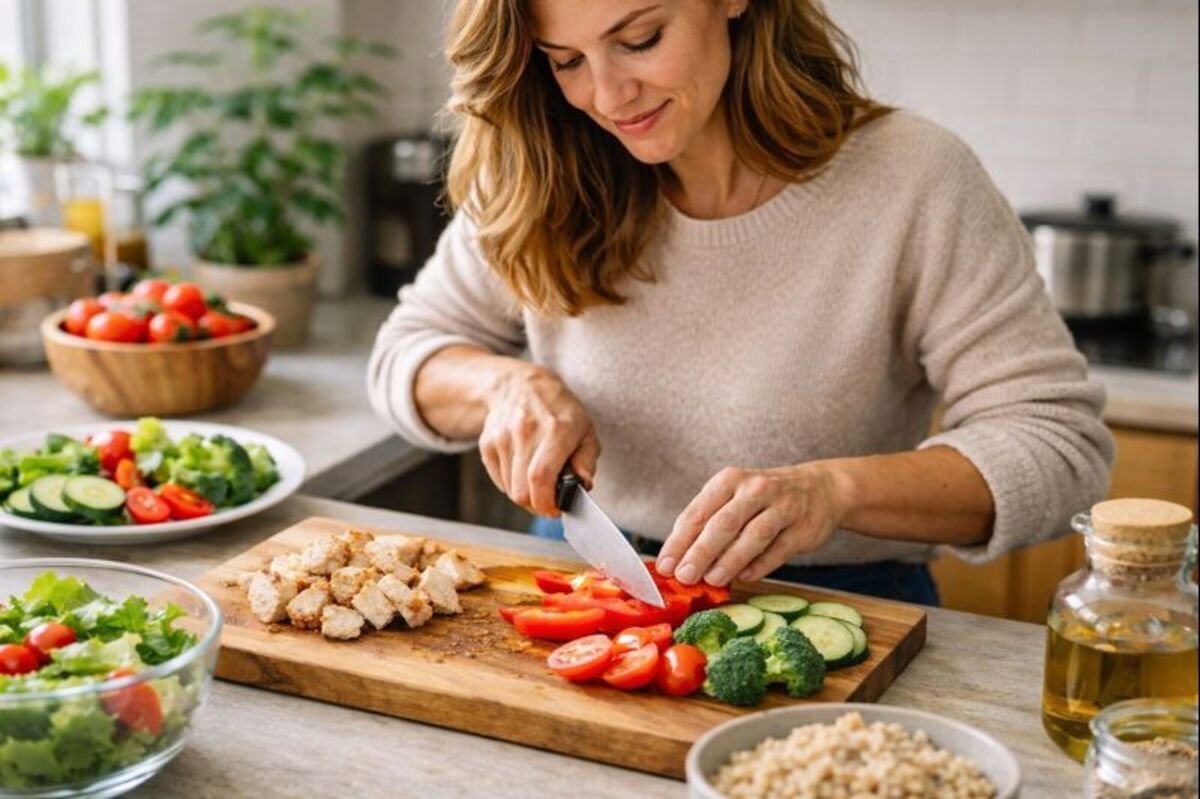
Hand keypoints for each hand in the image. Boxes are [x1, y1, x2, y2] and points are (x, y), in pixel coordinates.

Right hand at [479, 362, 599, 516]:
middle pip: (522, 491)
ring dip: (526, 496)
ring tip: (539, 483)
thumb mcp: (585, 430)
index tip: (556, 509)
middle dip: (537, 506)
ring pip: (510, 490)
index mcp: (556, 429)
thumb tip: (583, 485)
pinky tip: (524, 471)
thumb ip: (587, 460)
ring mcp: (503, 438)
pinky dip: (513, 485)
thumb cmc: (558, 410)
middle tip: (550, 501)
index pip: (541, 477)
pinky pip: (499, 481)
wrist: (520, 385)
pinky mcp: (487, 444)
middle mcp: (526, 432)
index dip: (547, 502)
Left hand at [655, 464, 845, 585]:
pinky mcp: (803, 527)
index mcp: (729, 480)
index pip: (698, 512)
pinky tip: (745, 577)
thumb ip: (709, 524)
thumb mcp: (734, 498)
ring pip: (752, 535)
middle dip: (701, 551)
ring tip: (712, 579)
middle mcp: (755, 489)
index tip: (665, 566)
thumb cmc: (763, 499)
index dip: (679, 541)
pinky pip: (779, 549)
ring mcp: (782, 507)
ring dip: (730, 560)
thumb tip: (678, 561)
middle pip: (723, 523)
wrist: (820, 488)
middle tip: (684, 576)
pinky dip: (761, 565)